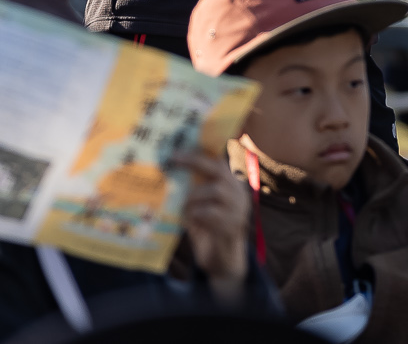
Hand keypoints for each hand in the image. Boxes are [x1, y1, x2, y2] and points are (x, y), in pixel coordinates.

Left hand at [174, 148, 248, 299]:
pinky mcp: (233, 226)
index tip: (180, 145)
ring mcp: (239, 209)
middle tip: (173, 159)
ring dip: (193, 195)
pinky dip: (196, 214)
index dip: (201, 150)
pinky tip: (188, 219)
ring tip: (181, 205)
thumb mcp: (201, 204)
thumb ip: (193, 187)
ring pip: (216, 190)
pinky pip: (212, 213)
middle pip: (219, 169)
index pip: (220, 159)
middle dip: (195, 161)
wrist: (222, 261)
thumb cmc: (208, 228)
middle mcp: (240, 192)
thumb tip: (168, 168)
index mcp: (232, 184)